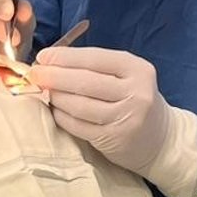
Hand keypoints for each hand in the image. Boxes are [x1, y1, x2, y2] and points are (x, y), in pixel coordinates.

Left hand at [33, 46, 196, 196]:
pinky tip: (56, 111)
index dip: (64, 57)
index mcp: (137, 69)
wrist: (161, 139)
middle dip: (54, 76)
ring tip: (46, 92)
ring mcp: (126, 118)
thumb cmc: (134, 99)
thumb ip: (95, 66)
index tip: (43, 57)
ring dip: (56, 98)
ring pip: (80, 105)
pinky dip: (62, 117)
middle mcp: (135, 92)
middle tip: (35, 74)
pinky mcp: (115, 139)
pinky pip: (79, 126)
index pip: (94, 58)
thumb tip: (50, 60)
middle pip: (85, 82)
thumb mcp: (126, 76)